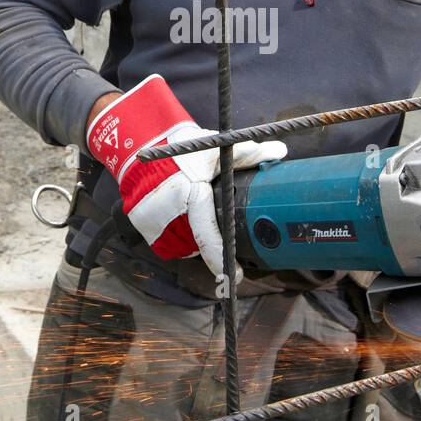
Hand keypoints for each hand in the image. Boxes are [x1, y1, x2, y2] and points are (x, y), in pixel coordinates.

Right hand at [86, 74, 286, 278]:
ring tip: (194, 215)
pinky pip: (166, 242)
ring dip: (193, 239)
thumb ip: (249, 153)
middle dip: (211, 242)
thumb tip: (279, 152)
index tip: (235, 276)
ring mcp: (150, 219)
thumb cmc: (184, 148)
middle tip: (216, 227)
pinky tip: (179, 217)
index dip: (221, 259)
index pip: (206, 234)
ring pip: (182, 245)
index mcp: (187, 191)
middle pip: (197, 243)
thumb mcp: (216, 148)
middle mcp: (165, 209)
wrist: (143, 144)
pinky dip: (177, 235)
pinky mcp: (141, 223)